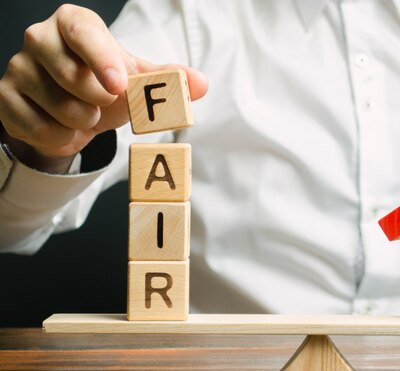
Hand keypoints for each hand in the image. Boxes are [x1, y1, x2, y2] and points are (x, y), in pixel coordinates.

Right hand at [0, 4, 207, 172]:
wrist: (74, 113)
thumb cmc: (106, 86)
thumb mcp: (137, 80)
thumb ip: (168, 80)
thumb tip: (200, 83)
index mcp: (74, 24)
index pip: (84, 31)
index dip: (102, 58)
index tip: (121, 86)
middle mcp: (40, 39)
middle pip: (70, 74)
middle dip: (98, 101)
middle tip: (104, 104)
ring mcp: (18, 68)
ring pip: (56, 105)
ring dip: (82, 122)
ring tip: (85, 115)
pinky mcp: (5, 99)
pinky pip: (37, 127)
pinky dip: (60, 136)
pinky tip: (65, 127)